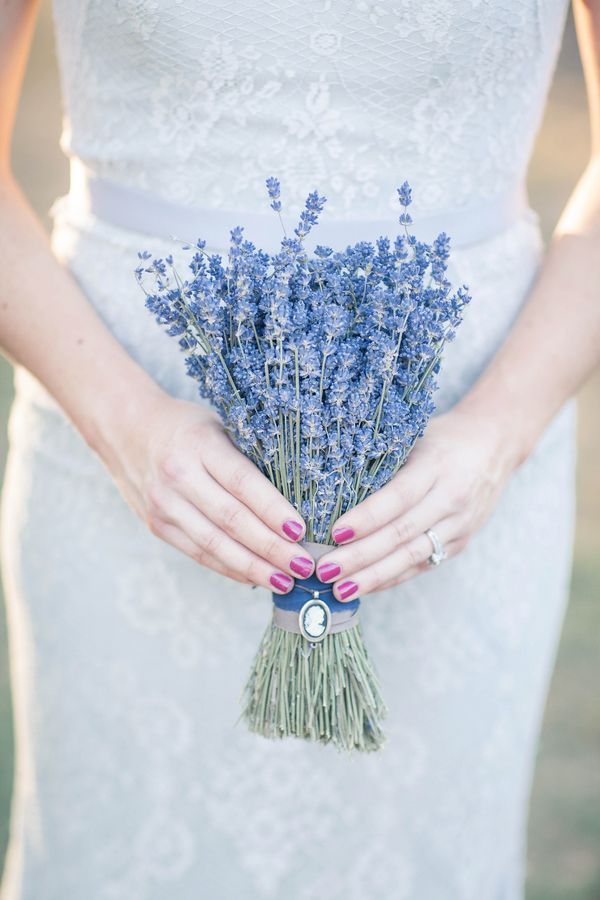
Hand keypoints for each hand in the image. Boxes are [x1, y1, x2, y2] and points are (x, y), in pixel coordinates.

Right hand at [104, 391, 312, 592]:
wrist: (126, 429)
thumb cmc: (187, 426)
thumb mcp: (219, 425)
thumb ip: (249, 456)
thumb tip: (300, 496)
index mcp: (200, 444)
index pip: (243, 482)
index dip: (273, 510)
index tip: (301, 530)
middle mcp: (178, 476)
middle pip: (232, 520)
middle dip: (271, 548)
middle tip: (304, 564)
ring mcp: (164, 504)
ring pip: (215, 544)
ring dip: (253, 567)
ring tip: (286, 581)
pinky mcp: (157, 525)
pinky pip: (199, 553)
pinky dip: (230, 568)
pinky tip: (256, 578)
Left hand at [316, 408, 519, 600]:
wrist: (495, 445)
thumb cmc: (442, 438)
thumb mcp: (415, 437)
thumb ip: (382, 462)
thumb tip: (329, 488)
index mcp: (436, 465)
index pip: (398, 497)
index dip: (366, 518)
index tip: (334, 533)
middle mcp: (451, 498)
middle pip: (401, 534)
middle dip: (361, 556)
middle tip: (325, 569)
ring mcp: (459, 524)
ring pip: (412, 557)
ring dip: (373, 577)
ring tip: (341, 589)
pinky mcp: (461, 542)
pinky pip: (422, 565)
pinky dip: (391, 578)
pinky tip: (364, 586)